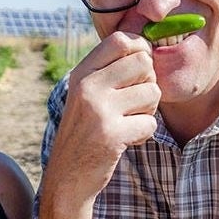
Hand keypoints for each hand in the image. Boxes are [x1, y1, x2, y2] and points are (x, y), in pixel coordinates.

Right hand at [46, 31, 158, 202]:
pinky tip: (125, 139)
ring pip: (152, 92)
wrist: (67, 177)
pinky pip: (151, 123)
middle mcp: (87, 86)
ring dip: (148, 110)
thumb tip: (146, 46)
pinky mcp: (111, 134)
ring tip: (128, 121)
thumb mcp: (86, 94)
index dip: (140, 50)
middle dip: (148, 83)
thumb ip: (109, 70)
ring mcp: (98, 109)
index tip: (139, 71)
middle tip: (134, 103)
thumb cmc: (85, 131)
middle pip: (143, 63)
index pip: (121, 40)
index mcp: (82, 73)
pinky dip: (143, 134)